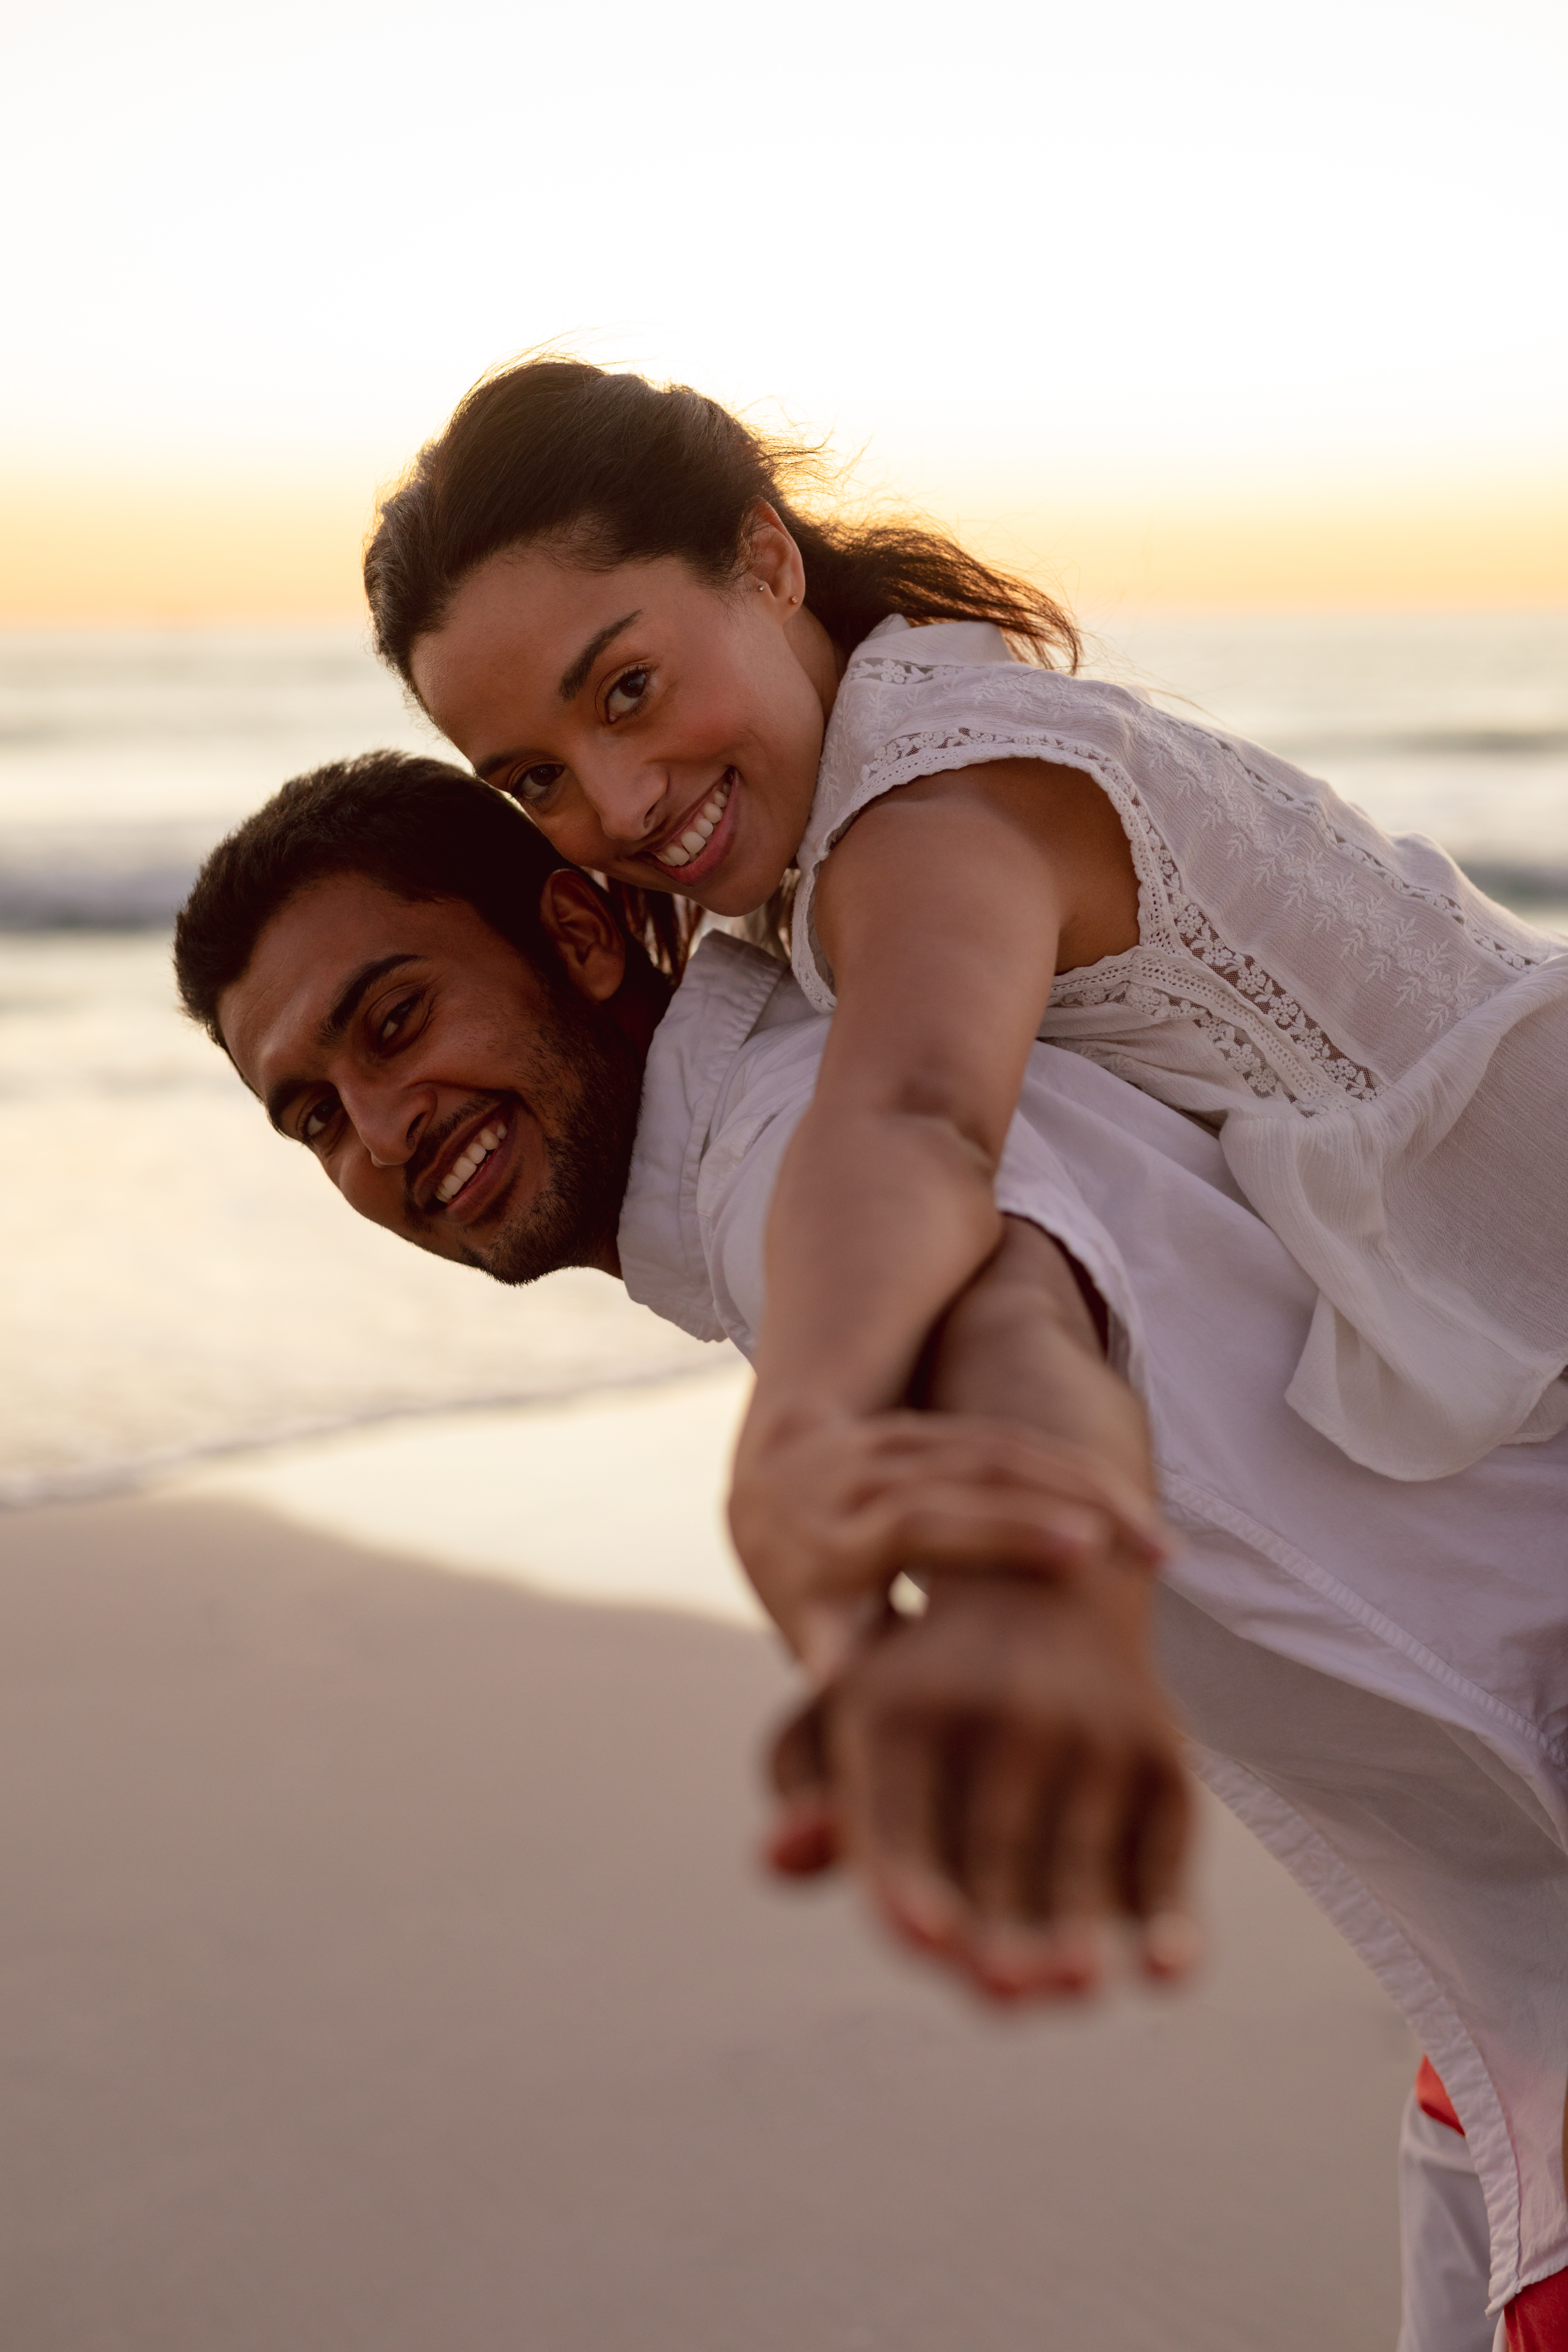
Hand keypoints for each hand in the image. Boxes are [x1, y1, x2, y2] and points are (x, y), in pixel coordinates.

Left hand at [730, 1408, 1170, 1682]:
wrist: (778, 1487)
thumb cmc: (812, 1594)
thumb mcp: (813, 1631)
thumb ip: (839, 1669)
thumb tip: (848, 1728)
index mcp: (836, 1535)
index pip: (915, 1519)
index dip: (995, 1531)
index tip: (1070, 1559)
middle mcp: (869, 1477)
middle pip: (967, 1477)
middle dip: (1050, 1510)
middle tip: (1127, 1554)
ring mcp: (907, 1444)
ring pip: (1002, 1451)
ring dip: (1087, 1492)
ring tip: (1160, 1551)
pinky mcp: (942, 1428)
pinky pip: (1019, 1442)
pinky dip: (1085, 1478)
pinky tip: (1144, 1525)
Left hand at [765, 1574, 1196, 2001]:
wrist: (1039, 1583)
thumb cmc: (917, 1682)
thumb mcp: (845, 1711)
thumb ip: (801, 1790)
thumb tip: (775, 1860)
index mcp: (899, 1711)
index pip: (897, 1813)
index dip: (909, 1878)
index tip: (922, 1938)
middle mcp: (999, 1713)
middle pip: (991, 1846)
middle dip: (997, 1923)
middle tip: (999, 1991)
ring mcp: (1087, 1734)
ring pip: (1077, 1857)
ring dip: (1075, 1928)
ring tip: (1073, 1988)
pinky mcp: (1160, 1759)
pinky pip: (1167, 1855)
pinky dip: (1170, 1918)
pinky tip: (1168, 1972)